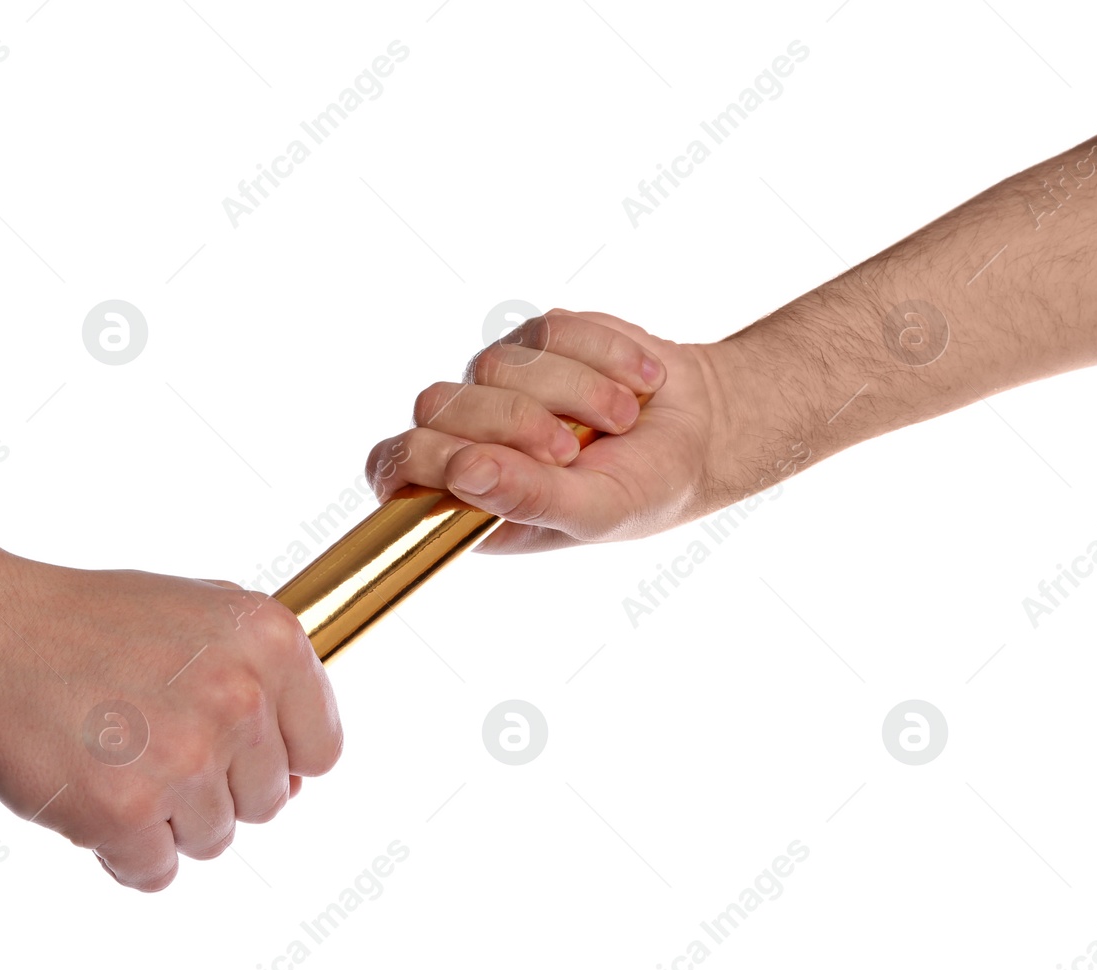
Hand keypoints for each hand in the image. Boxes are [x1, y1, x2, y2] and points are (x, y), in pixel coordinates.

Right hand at [0, 559, 340, 891]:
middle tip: (150, 744)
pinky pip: (155, 872)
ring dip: (167, 820)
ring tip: (114, 759)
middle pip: (268, 803)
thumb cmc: (89, 623)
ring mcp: (186, 760)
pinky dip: (123, 853)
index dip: (275, 758)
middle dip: (215, 788)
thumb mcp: (199, 610)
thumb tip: (303, 769)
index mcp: (271, 643)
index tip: (231, 750)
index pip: (321, 750)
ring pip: (213, 840)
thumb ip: (263, 673)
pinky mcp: (128, 814)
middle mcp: (240, 699)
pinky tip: (89, 796)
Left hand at [368, 309, 753, 552]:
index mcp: (466, 497)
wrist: (703, 431)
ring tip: (620, 420)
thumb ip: (527, 499)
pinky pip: (547, 330)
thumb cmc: (644, 488)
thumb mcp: (594, 511)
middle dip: (512, 425)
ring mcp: (500, 384)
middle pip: (435, 405)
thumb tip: (462, 473)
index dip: (419, 458)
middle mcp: (470, 437)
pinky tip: (637, 381)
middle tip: (572, 451)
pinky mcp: (538, 338)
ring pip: (494, 365)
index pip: (393, 467)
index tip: (471, 463)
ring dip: (572, 393)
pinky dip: (602, 354)